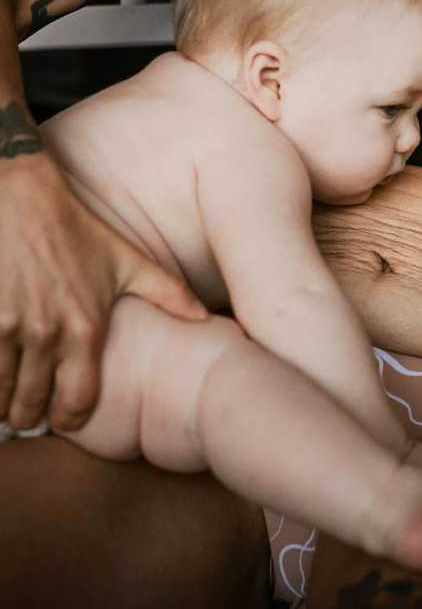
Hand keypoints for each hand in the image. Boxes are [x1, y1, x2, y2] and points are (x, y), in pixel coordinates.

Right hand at [0, 154, 207, 430]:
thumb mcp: (127, 261)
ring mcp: (4, 328)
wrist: (18, 198)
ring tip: (7, 403)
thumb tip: (204, 318)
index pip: (77, 400)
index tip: (66, 420)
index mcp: (84, 328)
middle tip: (29, 415)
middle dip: (30, 414)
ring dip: (2, 401)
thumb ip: (168, 294)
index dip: (71, 418)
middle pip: (30, 404)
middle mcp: (44, 335)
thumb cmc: (76, 230)